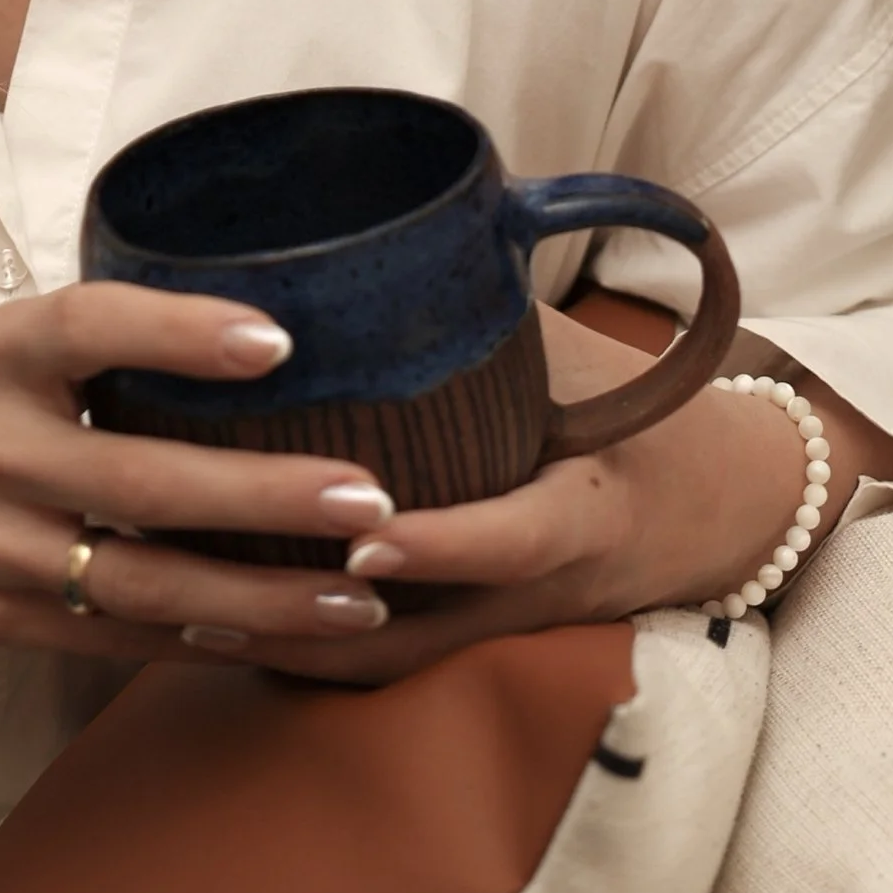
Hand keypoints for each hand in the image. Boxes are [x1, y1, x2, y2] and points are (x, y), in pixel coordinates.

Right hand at [0, 282, 407, 688]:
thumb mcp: (7, 339)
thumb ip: (111, 341)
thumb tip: (280, 334)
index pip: (86, 328)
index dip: (179, 331)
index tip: (280, 340)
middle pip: (138, 482)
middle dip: (265, 499)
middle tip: (371, 501)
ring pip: (142, 585)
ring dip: (261, 598)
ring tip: (361, 597)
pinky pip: (118, 640)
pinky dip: (207, 642)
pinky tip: (288, 640)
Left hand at [221, 305, 892, 687]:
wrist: (713, 510)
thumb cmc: (628, 409)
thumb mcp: (578, 357)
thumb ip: (486, 307)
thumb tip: (377, 224)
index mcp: (583, 511)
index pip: (515, 540)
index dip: (443, 546)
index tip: (366, 535)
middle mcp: (537, 591)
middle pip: (421, 633)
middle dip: (314, 615)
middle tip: (206, 581)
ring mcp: (498, 631)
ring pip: (382, 665)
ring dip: (286, 643)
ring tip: (180, 610)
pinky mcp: (465, 645)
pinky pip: (373, 668)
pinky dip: (297, 650)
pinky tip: (205, 625)